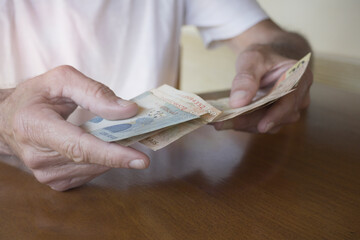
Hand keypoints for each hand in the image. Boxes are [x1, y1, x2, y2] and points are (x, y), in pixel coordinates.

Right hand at [0, 66, 148, 190]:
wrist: (8, 121)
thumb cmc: (34, 97)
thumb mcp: (61, 81)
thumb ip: (95, 93)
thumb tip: (128, 111)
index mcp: (35, 127)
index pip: (79, 147)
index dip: (112, 154)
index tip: (141, 159)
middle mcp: (38, 157)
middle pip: (92, 159)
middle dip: (121, 148)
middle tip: (141, 133)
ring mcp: (46, 174)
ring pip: (95, 168)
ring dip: (113, 154)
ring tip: (119, 135)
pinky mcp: (56, 182)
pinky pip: (90, 173)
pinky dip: (103, 160)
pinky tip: (102, 146)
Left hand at [214, 45, 312, 132]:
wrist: (267, 58)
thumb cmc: (263, 55)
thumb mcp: (253, 58)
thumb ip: (246, 78)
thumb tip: (238, 102)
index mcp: (300, 78)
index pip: (290, 101)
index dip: (276, 116)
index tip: (261, 126)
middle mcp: (299, 97)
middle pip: (278, 117)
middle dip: (250, 122)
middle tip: (222, 123)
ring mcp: (289, 108)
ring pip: (269, 124)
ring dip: (245, 125)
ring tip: (220, 122)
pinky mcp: (276, 115)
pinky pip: (262, 123)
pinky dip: (244, 123)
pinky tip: (227, 120)